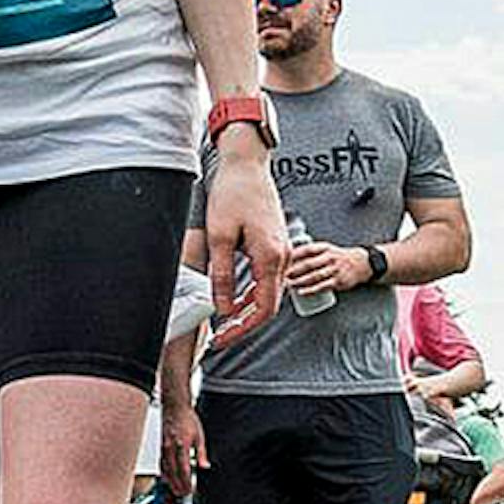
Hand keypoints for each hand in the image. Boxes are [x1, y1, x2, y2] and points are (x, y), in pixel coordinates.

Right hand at [160, 403, 204, 494]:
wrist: (174, 407)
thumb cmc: (187, 419)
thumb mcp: (200, 436)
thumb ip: (201, 453)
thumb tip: (205, 466)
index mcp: (182, 446)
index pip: (184, 469)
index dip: (187, 482)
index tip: (190, 489)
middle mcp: (170, 448)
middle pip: (173, 472)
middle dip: (178, 485)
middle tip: (183, 494)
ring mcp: (163, 448)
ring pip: (165, 469)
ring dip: (170, 481)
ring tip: (176, 490)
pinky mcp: (160, 447)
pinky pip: (161, 463)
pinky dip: (164, 473)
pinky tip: (167, 477)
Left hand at [200, 149, 289, 346]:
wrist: (247, 166)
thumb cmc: (234, 193)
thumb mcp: (219, 237)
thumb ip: (223, 276)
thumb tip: (223, 307)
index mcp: (272, 257)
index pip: (264, 308)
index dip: (243, 328)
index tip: (224, 338)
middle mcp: (283, 257)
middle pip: (269, 305)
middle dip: (245, 324)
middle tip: (221, 335)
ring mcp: (283, 251)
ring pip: (269, 292)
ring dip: (247, 310)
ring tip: (224, 322)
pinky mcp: (276, 246)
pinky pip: (268, 278)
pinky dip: (252, 293)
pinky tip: (234, 299)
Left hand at [280, 241, 356, 299]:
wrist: (362, 263)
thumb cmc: (338, 257)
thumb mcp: (327, 249)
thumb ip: (310, 251)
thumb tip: (287, 256)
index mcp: (325, 248)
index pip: (307, 249)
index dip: (293, 255)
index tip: (282, 260)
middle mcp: (330, 258)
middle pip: (308, 264)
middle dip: (294, 270)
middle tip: (282, 274)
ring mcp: (334, 270)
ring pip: (314, 276)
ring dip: (299, 281)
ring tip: (288, 284)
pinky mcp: (338, 281)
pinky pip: (322, 287)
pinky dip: (311, 290)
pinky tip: (301, 292)